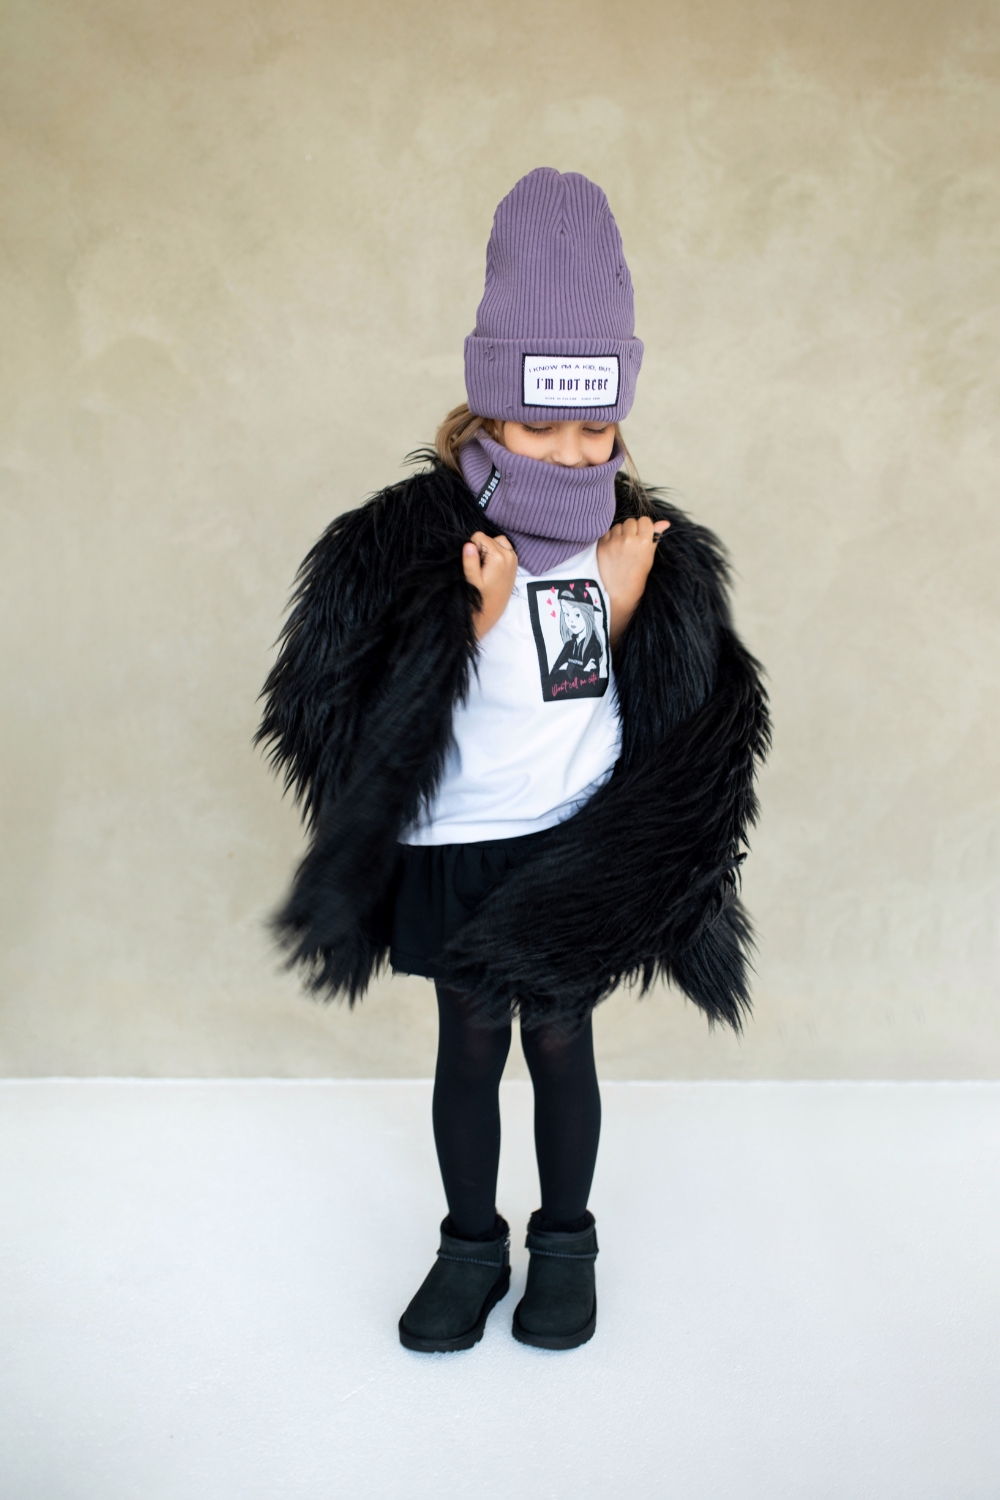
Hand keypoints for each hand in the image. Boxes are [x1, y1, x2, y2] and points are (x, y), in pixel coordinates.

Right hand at [462, 531, 517, 639]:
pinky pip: (504, 547)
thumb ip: (470, 561)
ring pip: (497, 540)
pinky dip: (497, 551)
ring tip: (485, 565)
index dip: (472, 547)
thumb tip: (468, 544)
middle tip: (479, 567)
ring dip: (489, 549)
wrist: (491, 611)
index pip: (479, 536)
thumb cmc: (480, 597)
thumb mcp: (471, 580)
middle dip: (481, 548)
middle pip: (488, 538)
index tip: (473, 563)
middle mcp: (509, 554)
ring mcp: (514, 557)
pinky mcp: (515, 562)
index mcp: (498, 557)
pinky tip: (492, 566)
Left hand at [597, 515, 669, 647]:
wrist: (619, 591)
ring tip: (621, 548)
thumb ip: (655, 536)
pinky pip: (607, 532)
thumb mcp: (649, 556)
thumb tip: (665, 522)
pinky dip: (610, 538)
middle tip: (631, 544)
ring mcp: (614, 542)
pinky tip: (613, 550)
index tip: (642, 536)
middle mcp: (629, 540)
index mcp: (644, 542)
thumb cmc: (637, 574)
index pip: (644, 520)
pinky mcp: (602, 545)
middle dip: (631, 530)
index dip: (643, 527)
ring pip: (618, 526)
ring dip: (620, 533)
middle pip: (631, 521)